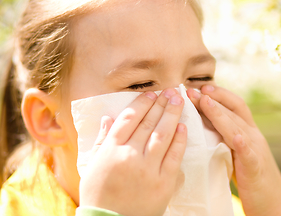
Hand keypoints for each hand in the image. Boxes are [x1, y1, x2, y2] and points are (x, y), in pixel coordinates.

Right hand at [79, 89, 186, 215]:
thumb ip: (101, 140)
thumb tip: (108, 117)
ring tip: (179, 100)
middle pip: (148, 123)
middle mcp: (129, 155)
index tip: (151, 94)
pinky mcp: (163, 182)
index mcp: (111, 150)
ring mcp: (147, 169)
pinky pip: (174, 156)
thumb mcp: (92, 165)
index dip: (142, 103)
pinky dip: (179, 140)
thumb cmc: (99, 194)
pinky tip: (183, 126)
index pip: (129, 119)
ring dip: (172, 115)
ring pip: (162, 135)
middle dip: (161, 104)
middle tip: (171, 91)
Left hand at [187, 85, 280, 215]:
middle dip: (212, 99)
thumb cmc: (249, 175)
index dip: (219, 94)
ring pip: (237, 127)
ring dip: (219, 113)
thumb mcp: (236, 150)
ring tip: (204, 101)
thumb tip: (203, 124)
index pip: (235, 105)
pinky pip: (248, 153)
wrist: (271, 200)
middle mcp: (253, 135)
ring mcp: (256, 149)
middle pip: (233, 111)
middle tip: (192, 91)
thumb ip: (225, 136)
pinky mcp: (255, 166)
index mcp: (248, 130)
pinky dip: (241, 143)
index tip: (200, 87)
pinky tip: (235, 137)